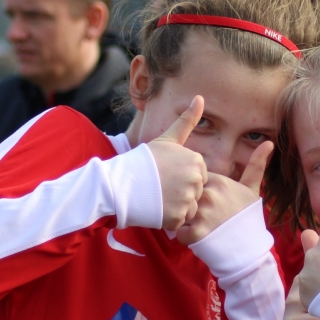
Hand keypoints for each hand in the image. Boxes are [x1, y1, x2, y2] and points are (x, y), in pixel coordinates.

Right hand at [147, 95, 208, 230]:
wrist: (119, 184)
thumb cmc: (143, 161)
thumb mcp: (167, 139)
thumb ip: (187, 121)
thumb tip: (200, 97)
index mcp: (196, 161)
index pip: (199, 176)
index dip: (182, 177)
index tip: (167, 174)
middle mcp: (195, 180)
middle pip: (196, 193)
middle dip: (181, 193)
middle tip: (161, 187)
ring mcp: (186, 199)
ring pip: (190, 208)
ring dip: (177, 207)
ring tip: (158, 198)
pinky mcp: (177, 218)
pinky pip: (181, 223)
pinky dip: (169, 220)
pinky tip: (156, 209)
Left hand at [176, 141, 272, 244]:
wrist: (250, 249)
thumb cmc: (249, 218)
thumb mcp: (252, 190)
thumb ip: (256, 165)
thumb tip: (269, 142)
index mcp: (218, 181)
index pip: (194, 180)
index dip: (198, 191)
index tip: (209, 202)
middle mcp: (208, 194)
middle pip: (185, 195)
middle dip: (189, 205)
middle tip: (204, 217)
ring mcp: (201, 214)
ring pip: (180, 212)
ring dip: (185, 220)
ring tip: (200, 227)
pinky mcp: (196, 233)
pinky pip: (178, 232)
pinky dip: (184, 237)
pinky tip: (198, 239)